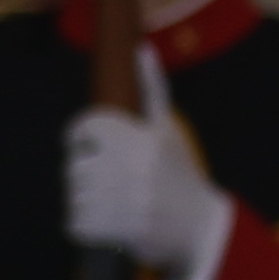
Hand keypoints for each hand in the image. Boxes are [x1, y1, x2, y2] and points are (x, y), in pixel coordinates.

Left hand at [63, 47, 236, 279]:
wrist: (204, 228)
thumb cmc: (179, 175)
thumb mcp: (166, 130)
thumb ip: (152, 89)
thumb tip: (142, 48)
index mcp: (142, 139)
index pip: (84, 131)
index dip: (80, 142)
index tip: (89, 152)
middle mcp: (137, 167)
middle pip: (75, 169)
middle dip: (83, 179)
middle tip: (102, 187)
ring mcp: (132, 200)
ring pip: (75, 198)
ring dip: (83, 205)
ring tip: (106, 207)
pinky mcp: (126, 231)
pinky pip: (78, 225)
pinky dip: (83, 228)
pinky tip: (103, 225)